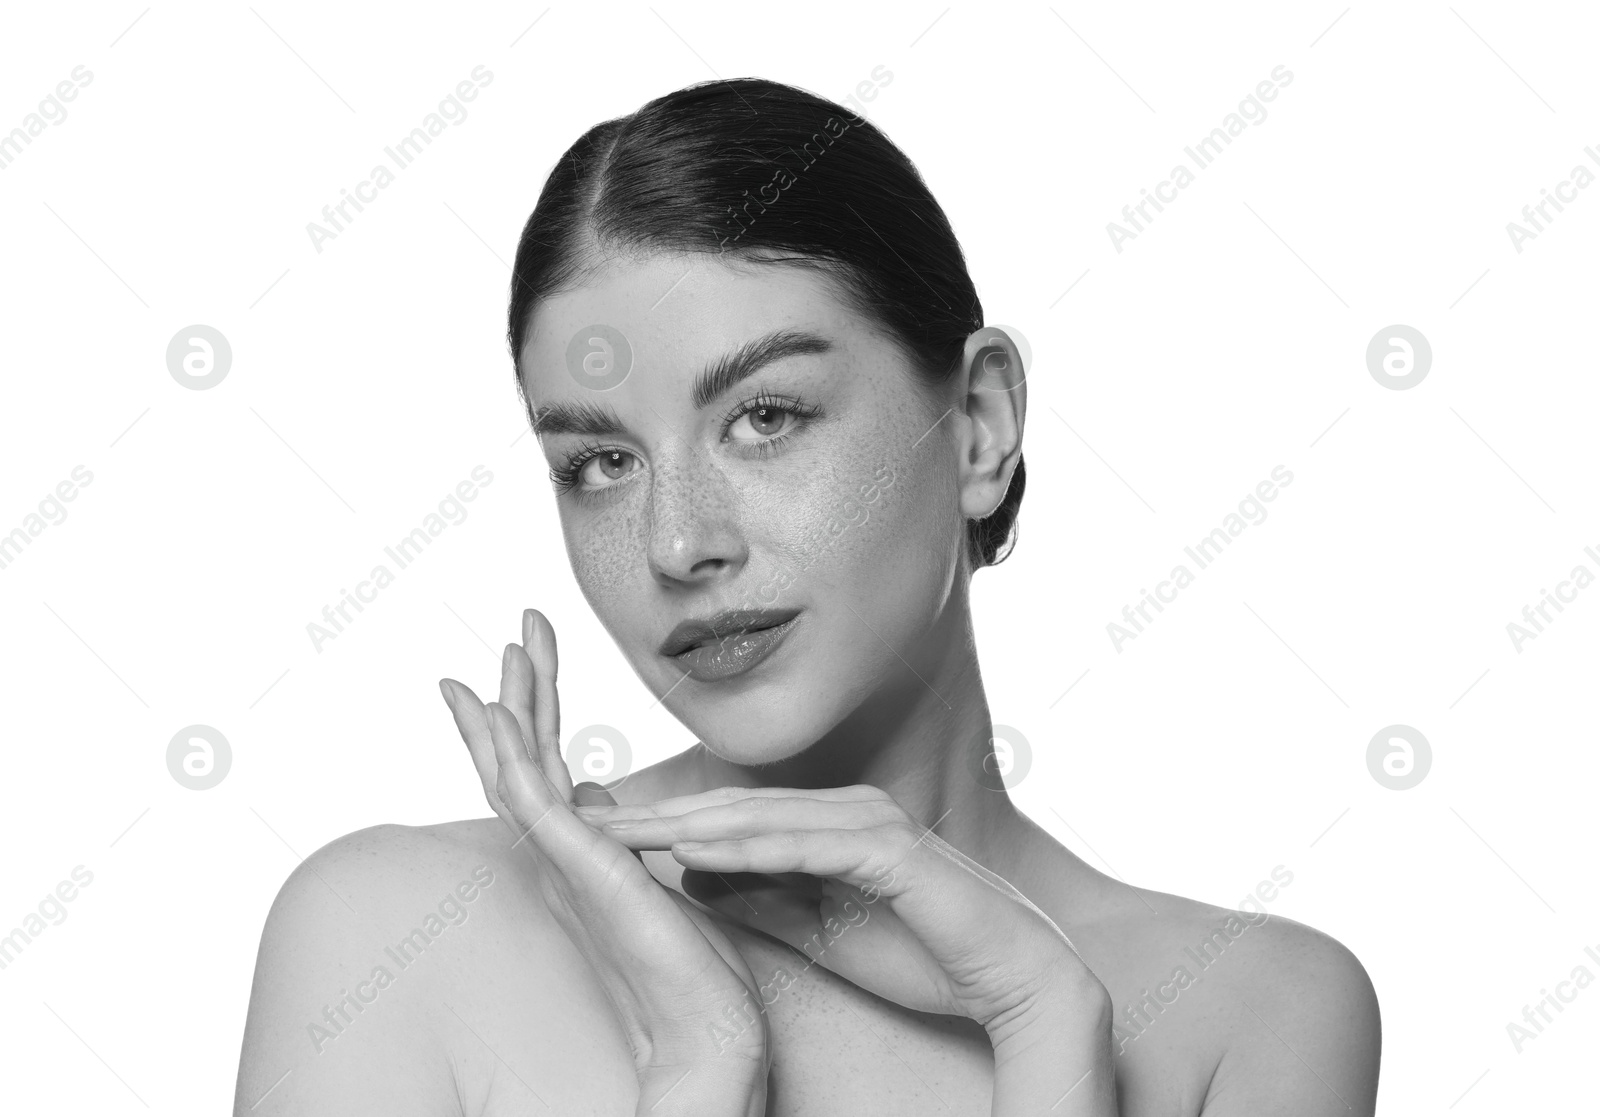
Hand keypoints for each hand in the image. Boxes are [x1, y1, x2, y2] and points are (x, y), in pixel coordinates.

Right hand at [439, 609, 770, 1116]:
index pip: (545, 759)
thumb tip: (590, 786)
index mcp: (580, 843)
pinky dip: (508, 751)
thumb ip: (609, 825)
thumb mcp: (645, 867)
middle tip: (521, 623)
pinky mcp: (581, 866)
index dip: (534, 704)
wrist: (707, 1022)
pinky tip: (497, 711)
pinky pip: (532, 798)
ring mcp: (565, 857)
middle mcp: (562, 848)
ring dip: (508, 705)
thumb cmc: (685, 959)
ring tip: (506, 648)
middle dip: (521, 686)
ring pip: (518, 767)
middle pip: (524, 753)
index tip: (528, 650)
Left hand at [577, 785, 1118, 1115]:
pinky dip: (748, 849)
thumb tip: (691, 879)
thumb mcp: (820, 931)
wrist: (1009, 974)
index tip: (603, 832)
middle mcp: (847, 808)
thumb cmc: (923, 953)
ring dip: (688, 824)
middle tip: (588, 815)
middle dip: (659, 815)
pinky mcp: (890, 848)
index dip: (664, 825)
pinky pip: (806, 844)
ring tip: (623, 830)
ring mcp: (870, 821)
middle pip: (734, 808)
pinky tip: (698, 853)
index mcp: (830, 822)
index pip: (731, 821)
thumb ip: (762, 899)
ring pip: (761, 818)